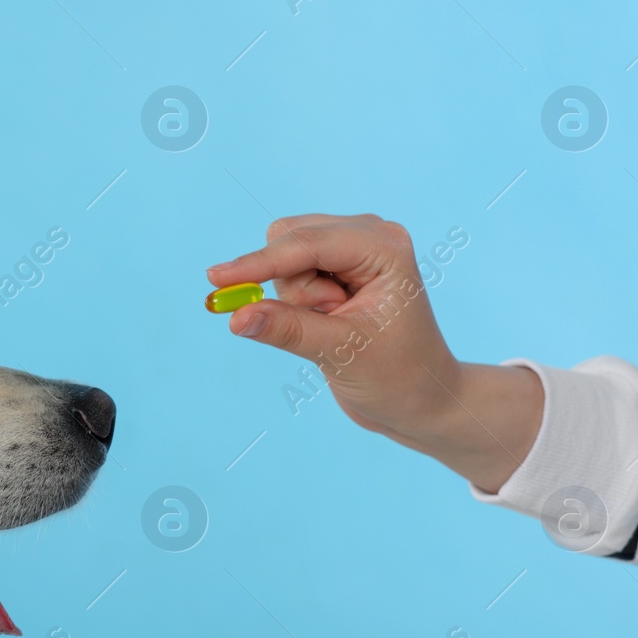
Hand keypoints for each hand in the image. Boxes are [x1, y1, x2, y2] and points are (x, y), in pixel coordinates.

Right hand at [206, 214, 541, 492]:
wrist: (420, 401)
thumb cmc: (398, 378)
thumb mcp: (341, 354)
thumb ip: (287, 330)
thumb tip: (234, 316)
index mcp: (384, 247)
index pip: (307, 244)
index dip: (259, 263)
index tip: (216, 279)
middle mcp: (370, 236)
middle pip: (290, 239)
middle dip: (292, 287)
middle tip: (325, 321)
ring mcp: (353, 250)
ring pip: (284, 257)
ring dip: (296, 298)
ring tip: (334, 326)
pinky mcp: (337, 269)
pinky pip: (289, 273)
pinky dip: (295, 301)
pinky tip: (327, 321)